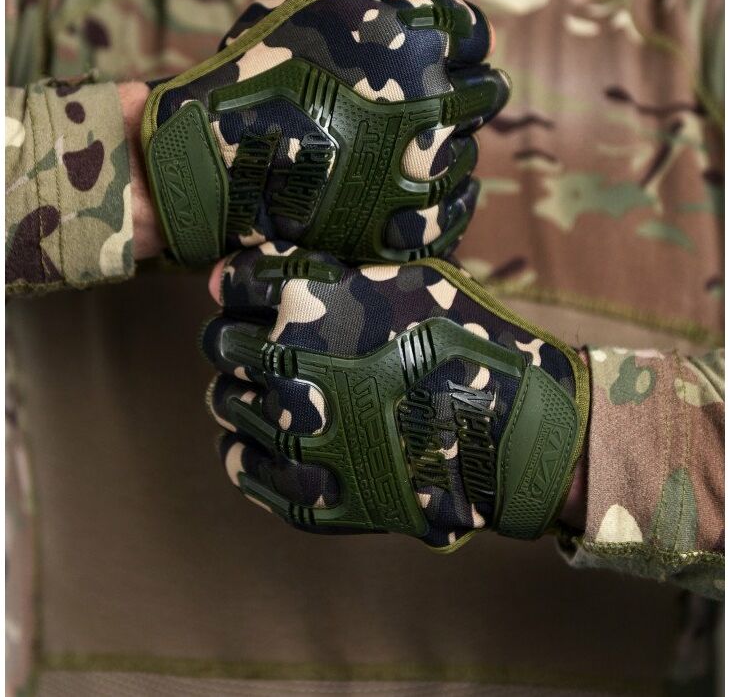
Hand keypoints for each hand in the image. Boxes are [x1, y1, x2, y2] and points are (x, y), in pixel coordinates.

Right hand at [142, 0, 508, 265]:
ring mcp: (423, 171)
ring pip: (470, 154)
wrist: (218, 150)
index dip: (460, 39)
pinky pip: (453, 212)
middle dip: (466, 91)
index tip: (441, 50)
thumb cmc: (258, 64)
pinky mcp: (404, 224)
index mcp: (419, 43)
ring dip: (449, 146)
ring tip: (410, 147)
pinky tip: (429, 190)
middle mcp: (435, 106)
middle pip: (487, 94)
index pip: (475, 33)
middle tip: (432, 100)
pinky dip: (449, 200)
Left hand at [201, 243, 588, 549]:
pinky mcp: (311, 494)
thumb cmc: (469, 341)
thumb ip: (341, 270)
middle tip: (255, 342)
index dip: (237, 282)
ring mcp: (295, 436)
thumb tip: (279, 263)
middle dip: (234, 337)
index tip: (242, 289)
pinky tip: (257, 440)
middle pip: (220, 342)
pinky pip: (248, 470)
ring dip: (238, 390)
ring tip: (268, 390)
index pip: (235, 282)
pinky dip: (243, 451)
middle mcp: (287, 366)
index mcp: (309, 303)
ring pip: (226, 402)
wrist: (515, 431)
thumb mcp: (411, 278)